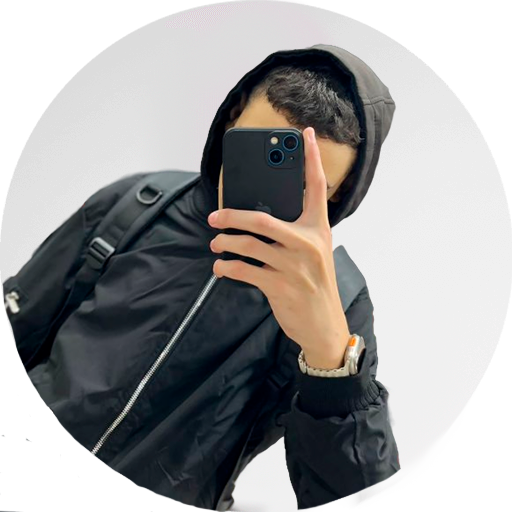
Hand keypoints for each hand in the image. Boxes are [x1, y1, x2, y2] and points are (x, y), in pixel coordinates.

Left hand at [208, 127, 350, 367]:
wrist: (324, 326)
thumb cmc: (315, 285)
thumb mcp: (314, 254)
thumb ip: (295, 233)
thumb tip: (257, 218)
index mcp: (319, 230)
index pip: (317, 188)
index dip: (312, 159)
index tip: (307, 135)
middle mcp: (308, 244)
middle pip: (262, 218)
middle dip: (231, 215)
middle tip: (214, 217)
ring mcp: (294, 266)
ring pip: (248, 245)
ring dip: (224, 243)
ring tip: (216, 244)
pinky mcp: (280, 287)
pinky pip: (244, 270)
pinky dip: (226, 268)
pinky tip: (220, 268)